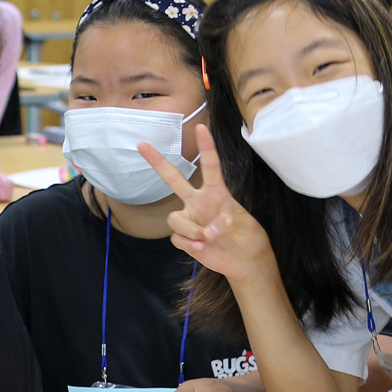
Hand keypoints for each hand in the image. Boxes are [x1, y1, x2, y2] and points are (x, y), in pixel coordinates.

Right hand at [140, 125, 272, 283]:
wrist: (245, 264)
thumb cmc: (249, 238)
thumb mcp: (245, 225)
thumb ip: (226, 222)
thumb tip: (207, 230)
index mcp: (217, 193)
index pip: (211, 166)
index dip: (206, 147)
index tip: (201, 127)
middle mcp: (199, 203)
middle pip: (173, 179)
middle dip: (157, 162)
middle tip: (141, 145)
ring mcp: (190, 220)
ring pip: (175, 218)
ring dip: (191, 231)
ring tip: (207, 239)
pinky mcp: (185, 238)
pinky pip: (177, 238)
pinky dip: (189, 244)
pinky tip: (202, 248)